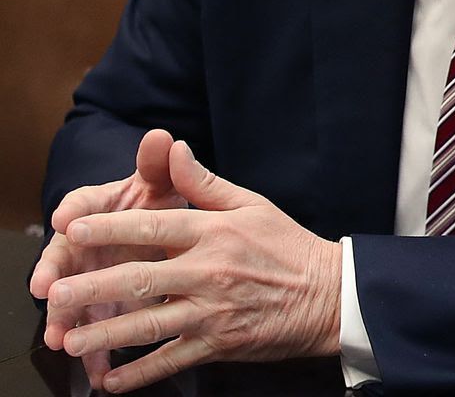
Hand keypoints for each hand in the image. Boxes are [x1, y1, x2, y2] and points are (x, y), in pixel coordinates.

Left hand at [34, 137, 341, 392]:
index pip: (155, 226)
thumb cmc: (288, 246)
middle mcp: (211, 271)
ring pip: (149, 324)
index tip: (73, 228)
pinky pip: (172, 359)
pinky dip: (141, 373)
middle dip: (92, 287)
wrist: (330, 295)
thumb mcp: (252, 205)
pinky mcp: (221, 343)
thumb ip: (204, 184)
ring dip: (106, 333)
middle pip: (141, 278)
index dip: (111, 227)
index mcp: (216, 232)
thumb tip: (174, 148)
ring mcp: (214, 310)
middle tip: (55, 293)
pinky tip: (112, 380)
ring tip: (69, 339)